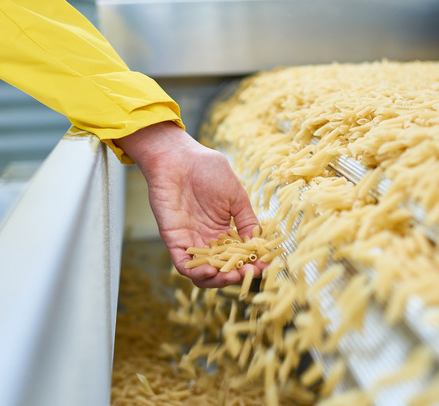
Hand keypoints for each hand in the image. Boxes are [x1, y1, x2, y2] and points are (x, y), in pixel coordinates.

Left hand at [114, 122, 262, 286]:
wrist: (178, 158)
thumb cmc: (207, 170)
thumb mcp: (237, 196)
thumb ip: (247, 220)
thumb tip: (260, 243)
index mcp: (224, 230)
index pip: (239, 256)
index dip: (252, 264)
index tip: (264, 266)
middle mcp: (208, 240)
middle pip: (222, 270)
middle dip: (237, 276)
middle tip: (248, 273)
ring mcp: (191, 241)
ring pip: (204, 274)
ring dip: (218, 280)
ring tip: (231, 276)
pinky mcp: (174, 240)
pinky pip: (184, 265)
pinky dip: (197, 273)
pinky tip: (211, 271)